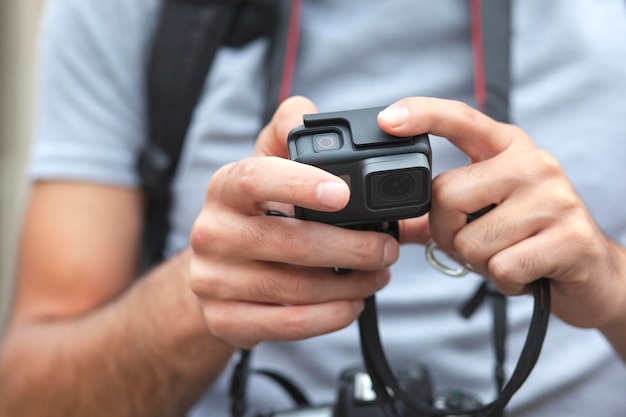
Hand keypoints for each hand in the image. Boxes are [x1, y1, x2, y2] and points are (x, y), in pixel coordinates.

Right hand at [188, 97, 397, 348]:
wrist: (218, 268)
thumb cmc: (256, 211)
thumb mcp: (268, 164)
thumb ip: (288, 130)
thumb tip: (309, 114)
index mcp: (225, 188)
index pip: (255, 179)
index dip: (299, 184)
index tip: (345, 193)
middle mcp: (210, 233)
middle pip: (287, 242)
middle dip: (350, 247)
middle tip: (387, 248)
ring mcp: (212, 281)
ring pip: (292, 288)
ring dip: (348, 284)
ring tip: (378, 275)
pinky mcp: (224, 320)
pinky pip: (284, 324)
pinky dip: (328, 317)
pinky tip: (351, 304)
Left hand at [378, 97, 625, 329]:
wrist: (592, 273)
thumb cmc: (528, 240)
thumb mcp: (483, 216)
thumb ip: (438, 215)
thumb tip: (394, 222)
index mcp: (507, 149)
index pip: (461, 119)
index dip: (422, 115)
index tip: (388, 118)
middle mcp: (533, 163)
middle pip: (446, 196)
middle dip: (447, 234)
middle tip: (476, 243)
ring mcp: (555, 197)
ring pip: (470, 241)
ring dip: (478, 263)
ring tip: (508, 256)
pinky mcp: (570, 236)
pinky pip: (501, 267)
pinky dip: (504, 281)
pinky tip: (526, 273)